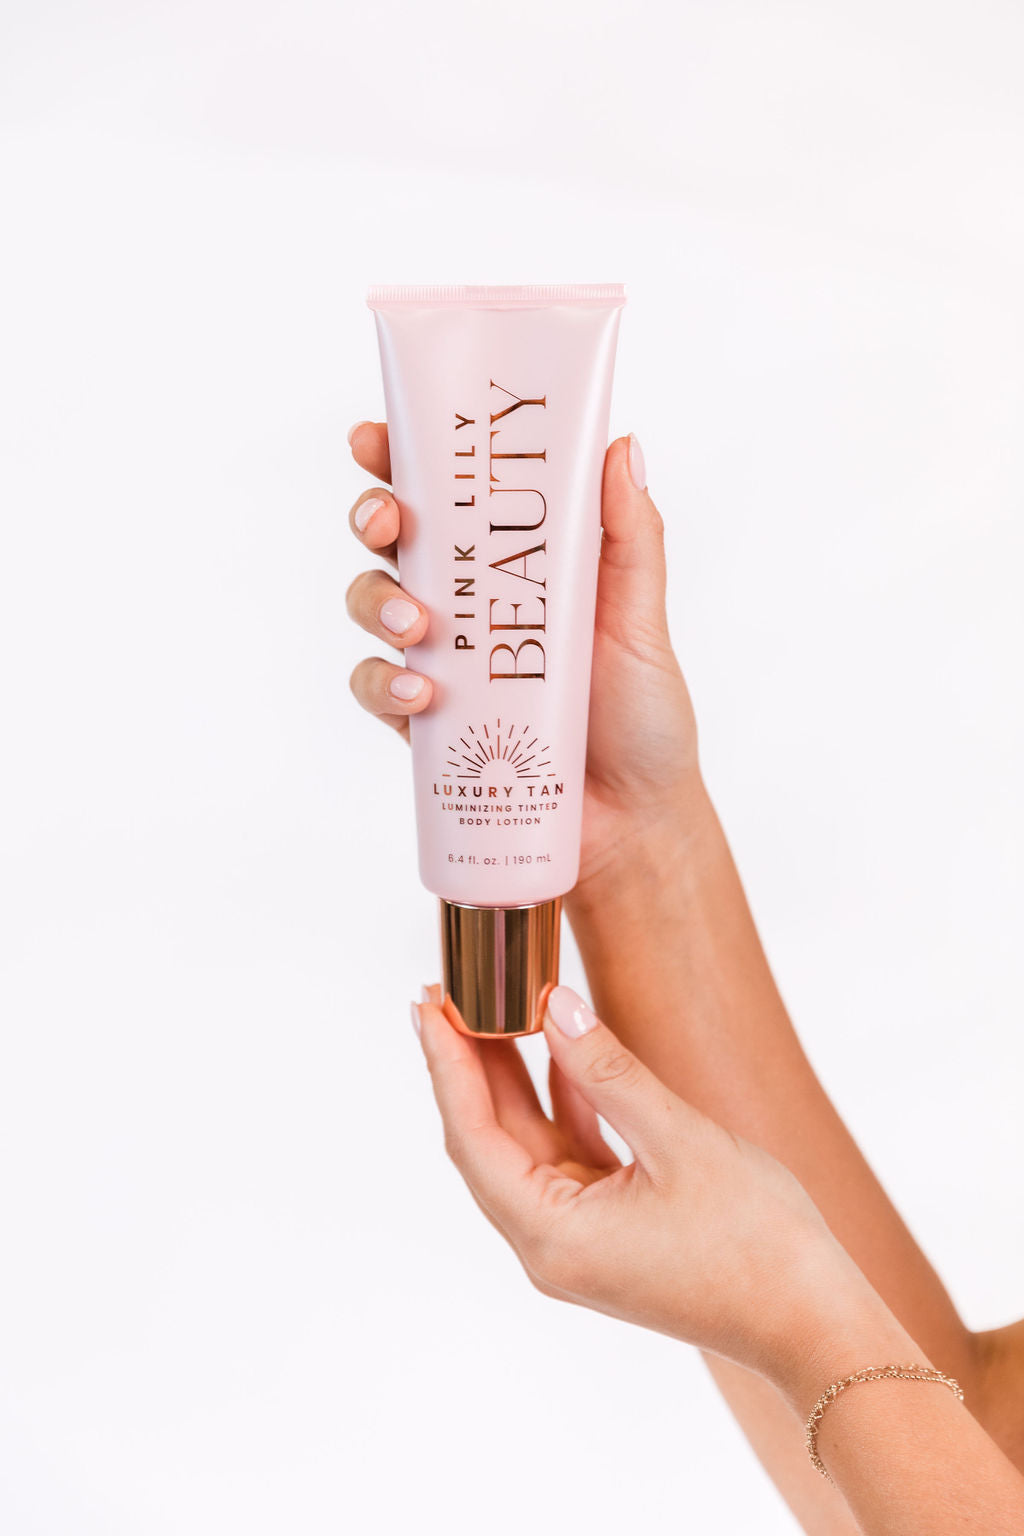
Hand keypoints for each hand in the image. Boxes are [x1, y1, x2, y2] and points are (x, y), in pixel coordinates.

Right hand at [346, 422, 703, 891]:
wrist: (632, 821)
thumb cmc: (642, 715)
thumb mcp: (642, 618)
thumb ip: (632, 536)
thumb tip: (621, 445)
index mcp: (512, 565)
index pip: (450, 495)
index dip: (402, 458)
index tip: (376, 438)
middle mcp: (468, 604)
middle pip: (394, 540)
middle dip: (373, 515)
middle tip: (389, 522)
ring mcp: (442, 661)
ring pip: (370, 605)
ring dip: (373, 599)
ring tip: (415, 624)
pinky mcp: (425, 725)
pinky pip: (375, 690)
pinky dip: (383, 683)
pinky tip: (422, 694)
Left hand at [411, 984, 906, 1401]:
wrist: (813, 1320)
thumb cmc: (756, 1240)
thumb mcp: (678, 1139)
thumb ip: (606, 1069)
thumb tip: (553, 1005)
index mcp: (551, 1235)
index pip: (473, 1135)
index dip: (446, 1063)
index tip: (427, 1004)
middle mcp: (550, 1245)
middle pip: (490, 1139)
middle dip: (469, 1064)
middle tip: (449, 991)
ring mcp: (579, 1241)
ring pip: (527, 1145)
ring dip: (514, 1079)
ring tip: (496, 1008)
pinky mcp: (609, 1232)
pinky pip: (568, 1157)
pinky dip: (562, 1104)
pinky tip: (561, 1053)